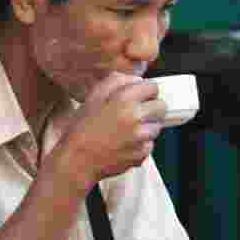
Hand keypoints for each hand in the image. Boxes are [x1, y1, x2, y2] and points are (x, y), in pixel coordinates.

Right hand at [57, 72, 166, 186]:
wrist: (78, 160)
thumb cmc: (82, 130)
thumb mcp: (93, 97)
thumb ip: (115, 82)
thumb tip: (135, 79)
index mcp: (123, 100)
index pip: (153, 87)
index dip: (146, 91)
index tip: (141, 96)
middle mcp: (135, 118)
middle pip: (161, 106)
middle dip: (152, 108)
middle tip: (137, 113)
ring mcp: (140, 138)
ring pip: (157, 126)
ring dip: (147, 126)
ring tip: (127, 130)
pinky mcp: (142, 154)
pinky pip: (150, 144)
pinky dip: (141, 144)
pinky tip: (126, 143)